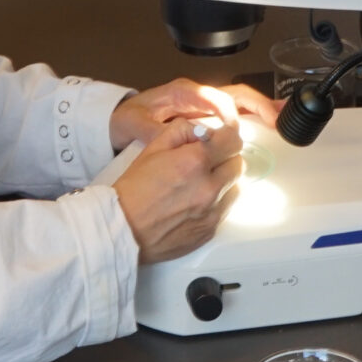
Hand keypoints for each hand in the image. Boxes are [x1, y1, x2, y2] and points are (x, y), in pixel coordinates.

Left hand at [110, 79, 280, 150]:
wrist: (118, 118)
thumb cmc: (126, 118)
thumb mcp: (132, 123)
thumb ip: (150, 131)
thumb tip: (168, 139)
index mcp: (183, 92)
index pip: (214, 98)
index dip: (228, 113)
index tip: (236, 129)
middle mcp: (198, 94)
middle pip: (235, 95)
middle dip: (258, 105)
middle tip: (278, 119)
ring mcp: (205, 103)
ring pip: (240, 101)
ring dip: (262, 108)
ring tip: (285, 116)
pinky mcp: (207, 112)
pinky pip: (235, 111)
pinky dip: (255, 115)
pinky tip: (272, 121)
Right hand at [111, 118, 245, 264]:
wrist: (122, 229)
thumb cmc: (133, 190)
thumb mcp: (151, 149)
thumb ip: (181, 131)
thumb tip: (203, 131)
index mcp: (194, 162)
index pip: (233, 141)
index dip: (226, 138)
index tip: (220, 141)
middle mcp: (208, 187)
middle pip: (238, 164)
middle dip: (225, 159)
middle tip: (207, 163)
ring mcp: (211, 212)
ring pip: (235, 187)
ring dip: (224, 182)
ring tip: (200, 184)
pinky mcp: (210, 230)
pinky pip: (225, 210)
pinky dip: (216, 203)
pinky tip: (194, 203)